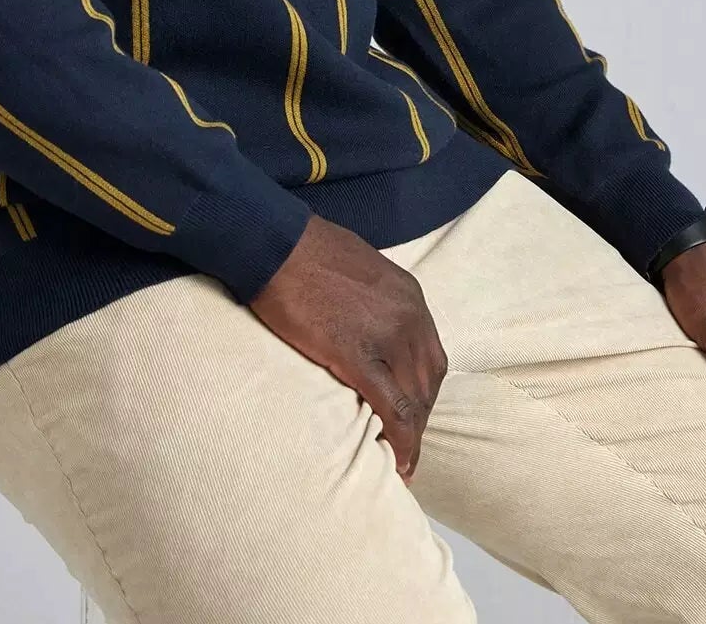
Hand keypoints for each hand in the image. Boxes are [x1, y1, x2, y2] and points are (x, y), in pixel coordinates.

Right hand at [247, 213, 447, 485]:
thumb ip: (374, 299)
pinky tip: (397, 462)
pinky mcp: (357, 354)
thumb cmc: (304, 251)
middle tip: (403, 445)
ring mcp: (387, 335)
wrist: (275, 243)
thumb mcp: (359, 269)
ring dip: (411, 433)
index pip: (430, 356)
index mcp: (409, 296)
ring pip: (415, 399)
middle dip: (419, 417)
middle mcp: (409, 315)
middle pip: (428, 381)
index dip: (423, 393)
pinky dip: (401, 439)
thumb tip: (367, 325)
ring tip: (399, 459)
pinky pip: (392, 407)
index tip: (411, 417)